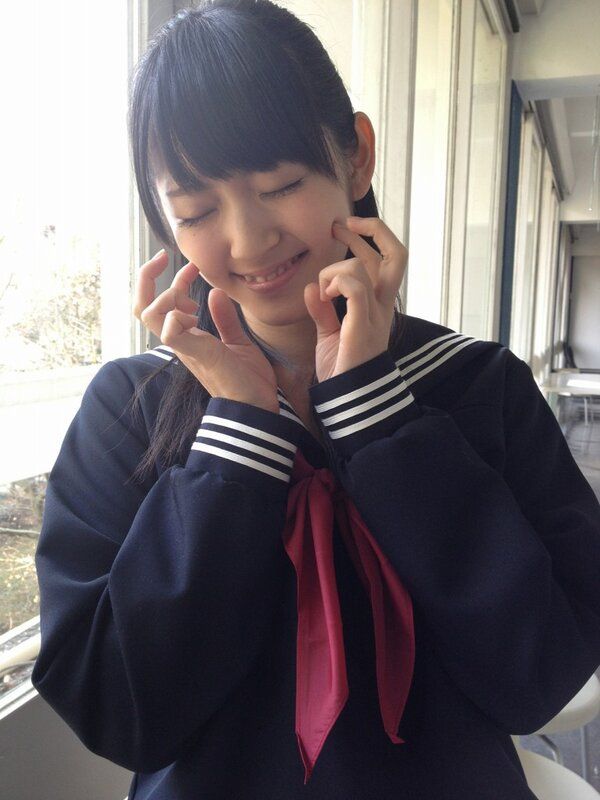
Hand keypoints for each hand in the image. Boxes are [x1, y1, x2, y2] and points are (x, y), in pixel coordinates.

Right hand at [133, 251, 279, 412]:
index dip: (168, 280)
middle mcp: (180, 341)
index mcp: (187, 338)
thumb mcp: (237, 342)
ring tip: (190, 296)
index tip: (190, 265)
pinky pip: (169, 331)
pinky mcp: (197, 355)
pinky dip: (176, 316)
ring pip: (148, 316)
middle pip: (142, 308)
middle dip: (147, 278)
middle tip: (168, 260)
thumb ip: (225, 319)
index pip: (160, 306)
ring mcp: (185, 348)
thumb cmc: (248, 380)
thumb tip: (215, 292)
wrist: (258, 407)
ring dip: (164, 295)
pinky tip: (194, 315)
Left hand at [303, 217, 407, 381]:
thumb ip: (323, 310)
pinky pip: (355, 287)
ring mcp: (376, 313)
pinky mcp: (363, 323)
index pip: (386, 259)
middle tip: (338, 225)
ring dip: (335, 269)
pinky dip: (336, 282)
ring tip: (322, 291)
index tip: (342, 228)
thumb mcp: (328, 334)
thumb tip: (311, 288)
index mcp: (377, 304)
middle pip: (396, 253)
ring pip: (365, 266)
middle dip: (369, 230)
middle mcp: (382, 305)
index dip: (368, 237)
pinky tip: (324, 296)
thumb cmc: (342, 369)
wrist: (348, 397)